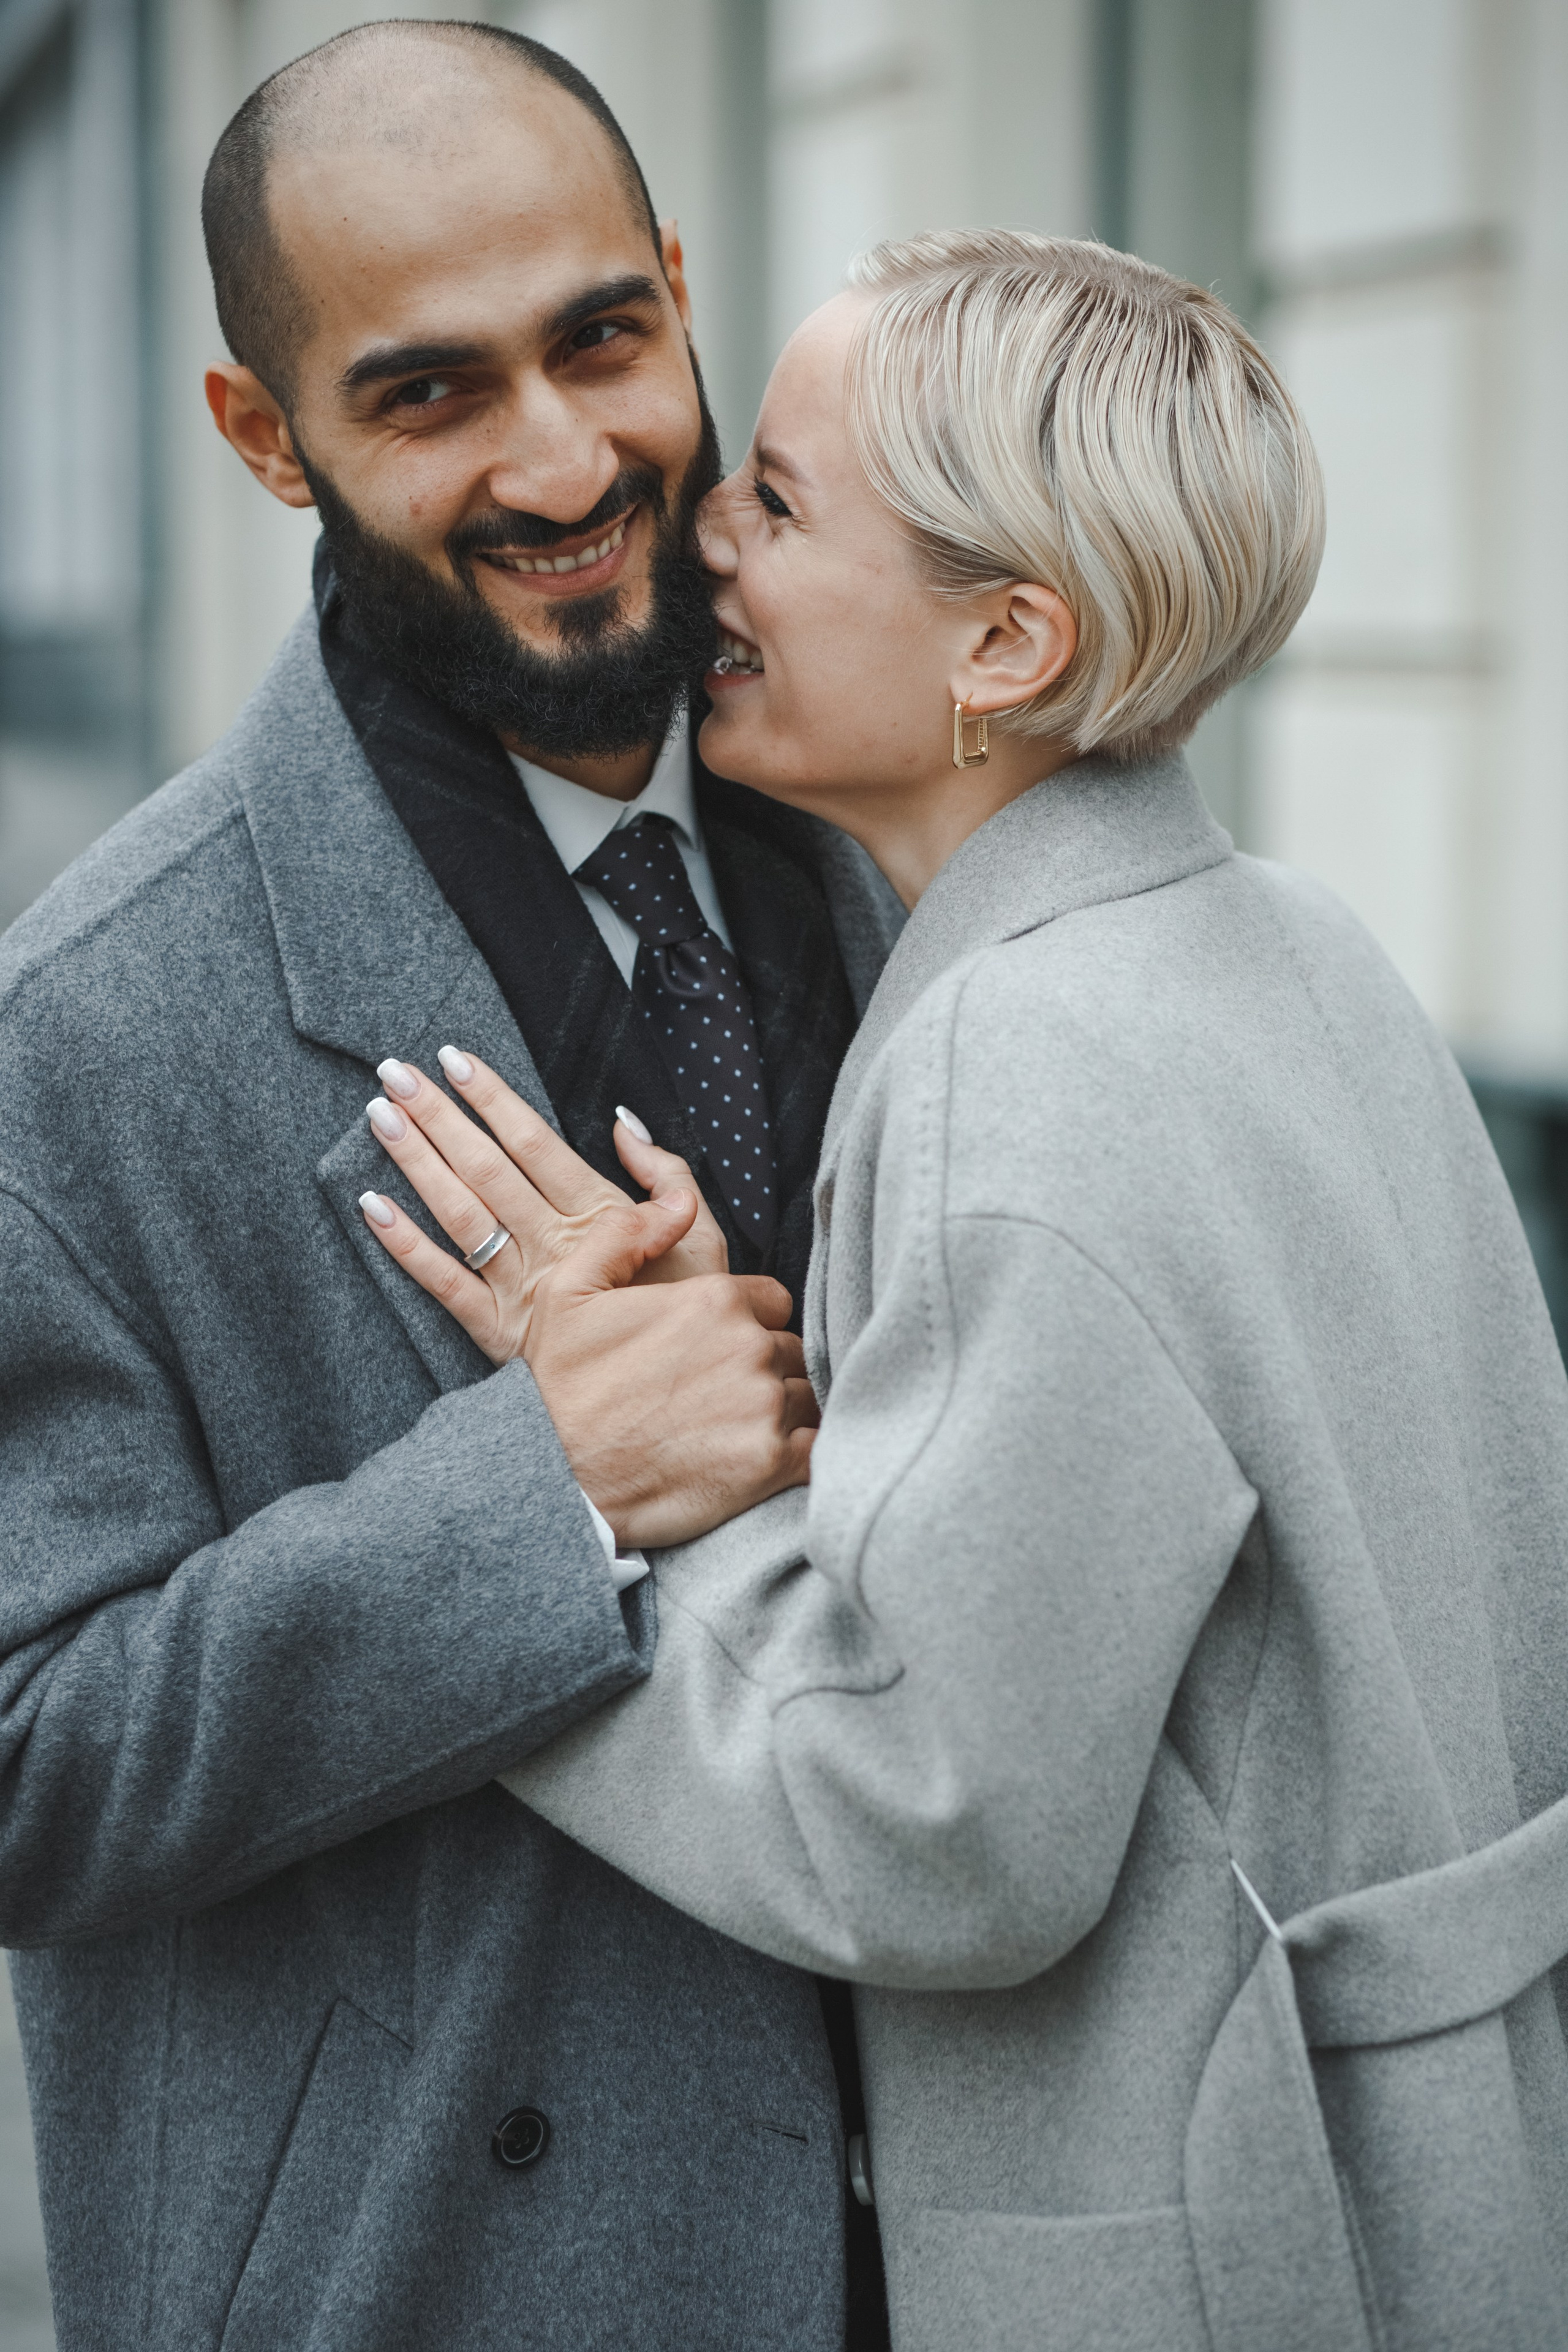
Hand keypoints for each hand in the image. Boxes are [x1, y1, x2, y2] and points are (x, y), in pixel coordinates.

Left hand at [357, 1048, 728, 1365]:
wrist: (679, 1404)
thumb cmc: (690, 1314)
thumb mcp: (705, 1239)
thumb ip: (668, 1176)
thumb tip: (623, 1123)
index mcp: (600, 1217)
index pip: (534, 1144)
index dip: (494, 1099)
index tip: (455, 1060)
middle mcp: (554, 1248)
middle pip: (486, 1171)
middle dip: (439, 1117)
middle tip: (396, 1073)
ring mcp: (522, 1291)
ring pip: (461, 1216)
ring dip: (417, 1163)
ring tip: (380, 1117)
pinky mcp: (500, 1333)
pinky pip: (445, 1286)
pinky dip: (406, 1247)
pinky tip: (373, 1207)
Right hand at [522, 1211, 816, 1546]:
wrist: (552, 1477)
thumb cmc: (560, 1385)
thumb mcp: (570, 1290)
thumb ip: (629, 1233)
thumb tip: (682, 1202)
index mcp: (714, 1298)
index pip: (770, 1301)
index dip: (747, 1323)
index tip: (715, 1349)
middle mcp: (749, 1346)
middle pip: (787, 1348)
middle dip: (761, 1367)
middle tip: (717, 1394)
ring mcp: (764, 1407)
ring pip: (802, 1396)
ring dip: (778, 1410)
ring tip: (730, 1430)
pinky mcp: (771, 1464)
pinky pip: (815, 1448)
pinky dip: (798, 1453)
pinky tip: (760, 1461)